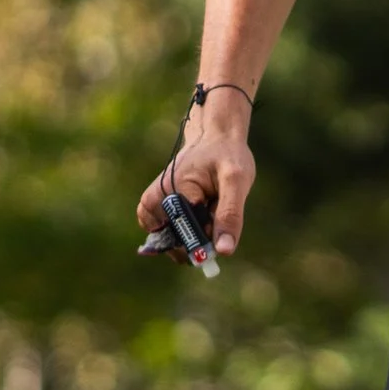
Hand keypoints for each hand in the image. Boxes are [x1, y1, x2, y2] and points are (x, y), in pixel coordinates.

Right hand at [139, 117, 254, 261]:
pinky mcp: (151, 205)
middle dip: (198, 238)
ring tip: (205, 208)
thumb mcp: (237, 181)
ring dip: (189, 235)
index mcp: (176, 190)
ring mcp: (151, 202)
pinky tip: (193, 216)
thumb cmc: (227, 156)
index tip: (219, 230)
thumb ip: (230, 216)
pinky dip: (179, 232)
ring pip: (169, 241)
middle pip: (175, 241)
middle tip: (213, 212)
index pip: (189, 234)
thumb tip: (223, 251)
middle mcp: (156, 197)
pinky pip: (162, 233)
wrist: (215, 138)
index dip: (208, 239)